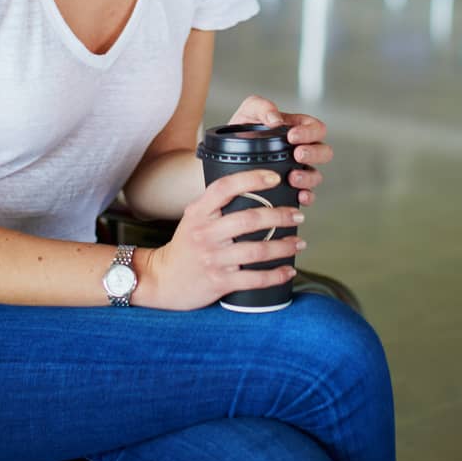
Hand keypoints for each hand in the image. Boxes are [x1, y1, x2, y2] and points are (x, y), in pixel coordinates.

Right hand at [134, 168, 305, 310]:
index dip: (253, 179)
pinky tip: (288, 271)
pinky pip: (254, 279)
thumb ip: (216, 204)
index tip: (276, 178)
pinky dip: (276, 275)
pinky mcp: (218, 282)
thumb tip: (252, 187)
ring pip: (256, 250)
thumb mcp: (193, 218)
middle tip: (298, 215)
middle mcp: (205, 233)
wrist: (162, 279)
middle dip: (280, 216)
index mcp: (199, 212)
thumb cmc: (185, 245)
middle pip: (249, 220)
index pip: (225, 187)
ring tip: (299, 243)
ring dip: (284, 246)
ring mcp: (212, 259)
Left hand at [227, 94, 332, 207]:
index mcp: (298, 129)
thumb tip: (275, 118)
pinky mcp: (292, 189)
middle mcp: (302, 150)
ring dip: (308, 176)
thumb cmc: (243, 130)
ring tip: (293, 177)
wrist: (227, 154)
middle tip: (297, 154)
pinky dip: (307, 196)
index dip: (309, 132)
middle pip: (324, 152)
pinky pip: (308, 195)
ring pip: (317, 175)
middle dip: (314, 153)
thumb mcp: (249, 111)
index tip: (292, 136)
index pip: (316, 128)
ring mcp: (299, 170)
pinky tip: (298, 195)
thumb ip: (262, 106)